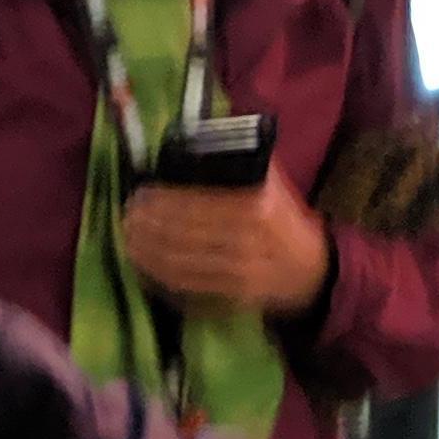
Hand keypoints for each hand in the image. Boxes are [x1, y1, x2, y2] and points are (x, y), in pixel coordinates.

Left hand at [122, 168, 330, 317]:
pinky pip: (187, 287)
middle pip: (182, 234)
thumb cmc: (286, 221)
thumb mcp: (272, 184)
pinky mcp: (232, 298)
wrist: (311, 271)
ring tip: (128, 239)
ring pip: (180, 263)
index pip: (197, 203)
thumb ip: (242, 162)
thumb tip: (197, 140)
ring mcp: (239, 274)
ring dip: (147, 251)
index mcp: (255, 206)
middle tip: (126, 217)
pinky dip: (160, 277)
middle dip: (147, 226)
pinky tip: (145, 265)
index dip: (162, 201)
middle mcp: (246, 241)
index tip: (140, 194)